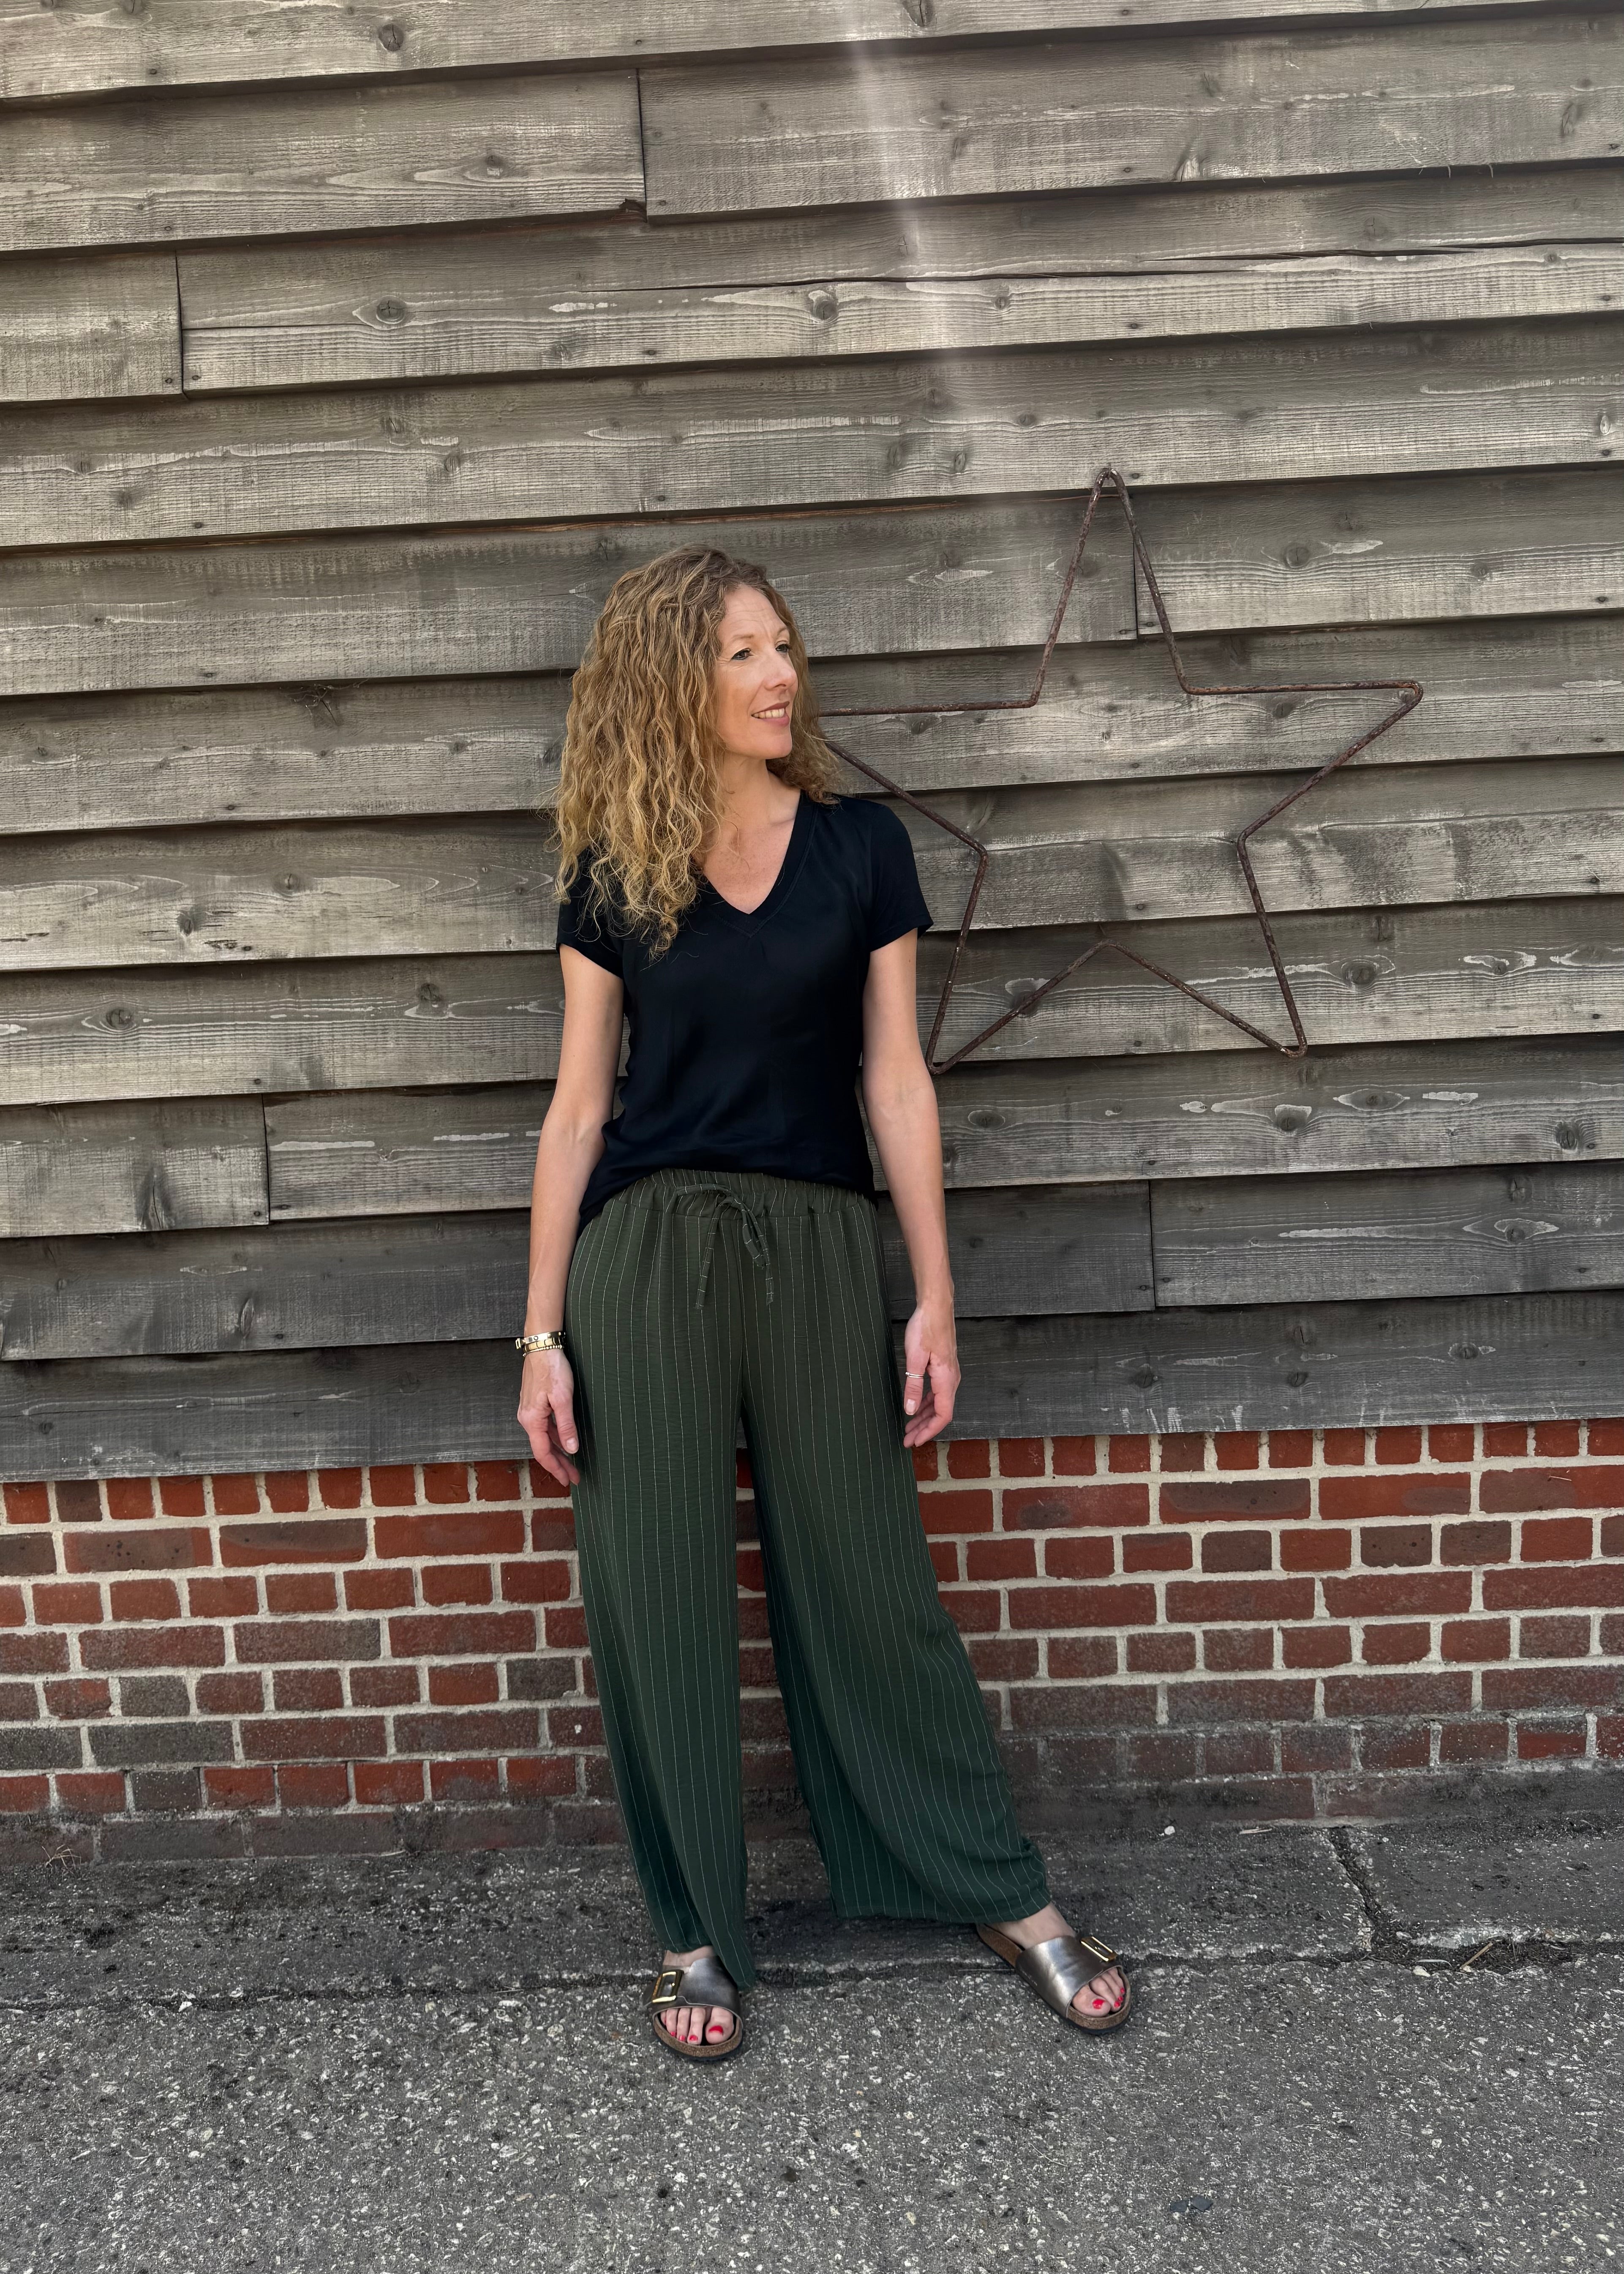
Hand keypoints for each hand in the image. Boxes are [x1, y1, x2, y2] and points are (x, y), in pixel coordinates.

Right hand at [518, 1349, 580, 1485]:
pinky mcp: (534, 1404)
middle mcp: (527, 1418)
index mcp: (532, 1420)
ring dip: (558, 1452)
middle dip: (559, 1464)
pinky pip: (545, 1428)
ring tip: (572, 1464)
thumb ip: (566, 1425)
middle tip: (574, 1477)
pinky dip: (555, 1438)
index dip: (556, 1469)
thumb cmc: (552, 1369)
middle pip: (543, 1448)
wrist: (541, 1346)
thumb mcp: (563, 1399)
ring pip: (544, 1438)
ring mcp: (529, 1411)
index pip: (544, 1453)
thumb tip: (571, 1449)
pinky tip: (565, 1442)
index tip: (568, 1480)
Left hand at [900, 1301, 957, 1448]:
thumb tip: (910, 1410)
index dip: (929, 1431)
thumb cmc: (926, 1328)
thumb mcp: (914, 1358)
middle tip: (907, 1439)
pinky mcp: (944, 1367)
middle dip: (924, 1428)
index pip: (942, 1415)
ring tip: (909, 1427)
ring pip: (939, 1403)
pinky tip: (917, 1406)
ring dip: (924, 1417)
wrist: (936, 1306)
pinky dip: (927, 1403)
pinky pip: (938, 1392)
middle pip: (940, 1412)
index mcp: (946, 1380)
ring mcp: (949, 1373)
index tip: (915, 1441)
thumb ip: (913, 1386)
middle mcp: (951, 1379)